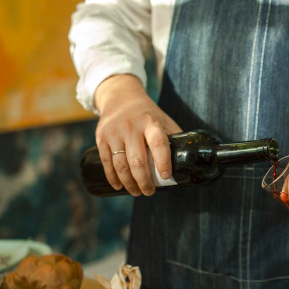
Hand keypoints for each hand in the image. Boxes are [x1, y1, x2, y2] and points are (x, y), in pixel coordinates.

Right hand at [94, 75, 181, 195]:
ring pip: (121, 165)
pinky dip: (113, 178)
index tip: (165, 176)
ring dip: (129, 183)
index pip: (159, 143)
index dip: (163, 162)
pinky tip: (119, 186)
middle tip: (149, 192)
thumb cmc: (147, 113)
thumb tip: (187, 159)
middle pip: (137, 160)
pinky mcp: (102, 138)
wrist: (120, 97)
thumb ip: (173, 137)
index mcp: (151, 122)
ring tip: (137, 192)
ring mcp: (115, 132)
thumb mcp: (162, 119)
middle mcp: (131, 127)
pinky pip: (106, 162)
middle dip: (144, 181)